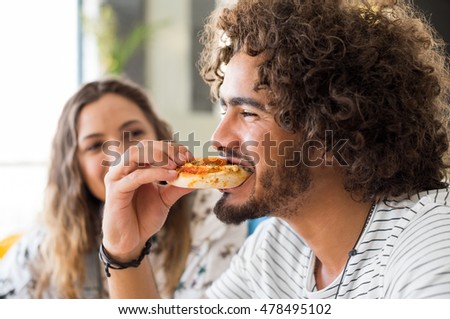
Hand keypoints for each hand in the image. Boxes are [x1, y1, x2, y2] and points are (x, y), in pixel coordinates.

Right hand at [102, 141, 193, 260]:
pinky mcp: (115, 191)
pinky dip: (155, 173)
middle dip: (166, 149)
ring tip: (176, 164)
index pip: (153, 146)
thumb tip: (198, 177)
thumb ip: (178, 187)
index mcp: (134, 166)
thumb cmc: (143, 218)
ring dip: (158, 156)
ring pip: (136, 155)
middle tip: (184, 158)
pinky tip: (171, 175)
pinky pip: (136, 176)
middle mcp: (123, 168)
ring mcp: (117, 177)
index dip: (172, 147)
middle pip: (144, 145)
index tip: (189, 155)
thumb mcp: (165, 199)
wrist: (131, 241)